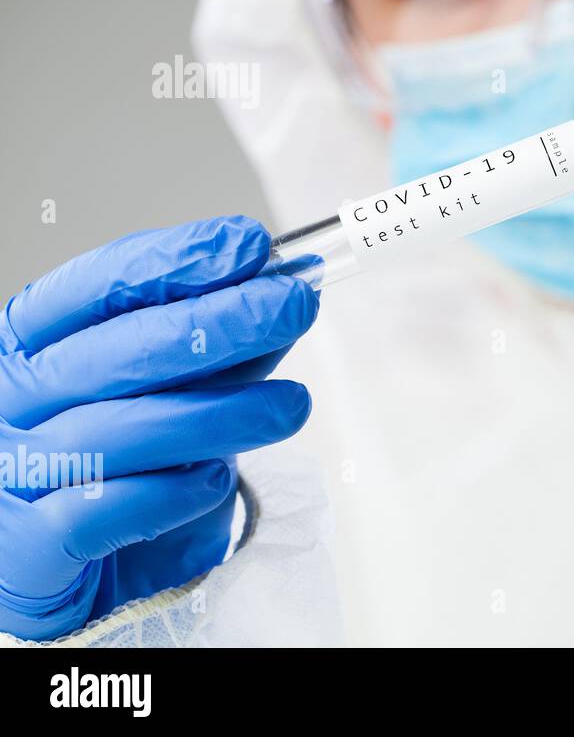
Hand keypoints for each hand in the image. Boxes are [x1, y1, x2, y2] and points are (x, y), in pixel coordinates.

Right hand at [0, 217, 317, 640]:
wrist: (72, 580)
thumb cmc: (118, 474)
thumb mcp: (167, 399)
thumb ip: (216, 355)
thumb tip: (280, 295)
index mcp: (31, 347)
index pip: (96, 286)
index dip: (175, 261)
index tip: (250, 245)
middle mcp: (8, 401)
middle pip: (118, 349)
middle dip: (219, 322)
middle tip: (294, 305)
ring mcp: (8, 472)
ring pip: (120, 428)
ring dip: (220, 412)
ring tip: (293, 405)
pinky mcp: (25, 549)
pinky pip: (103, 510)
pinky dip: (169, 492)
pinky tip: (217, 479)